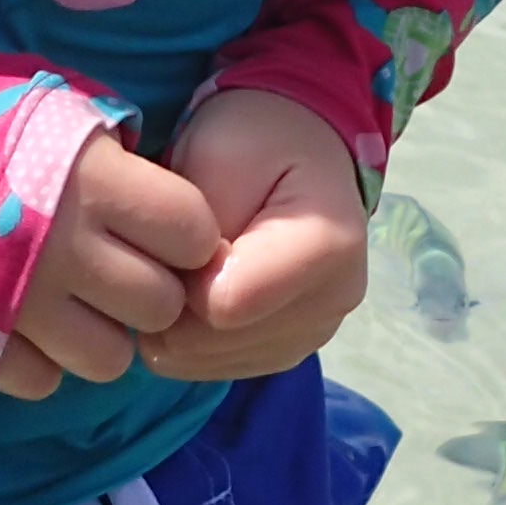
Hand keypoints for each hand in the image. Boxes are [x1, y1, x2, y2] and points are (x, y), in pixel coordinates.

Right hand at [0, 127, 219, 401]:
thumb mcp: (57, 112)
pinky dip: (40, 361)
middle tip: (120, 271)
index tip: (164, 229)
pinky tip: (24, 324)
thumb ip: (117, 160)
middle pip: (160, 307)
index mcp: (97, 182)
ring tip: (74, 305)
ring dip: (100, 336)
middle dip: (149, 292)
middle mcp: (68, 249)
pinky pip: (42, 382)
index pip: (194, 233)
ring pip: (109, 359)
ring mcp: (23, 304)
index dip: (185, 236)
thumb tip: (164, 203)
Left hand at [141, 89, 369, 384]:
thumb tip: (183, 300)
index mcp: (327, 249)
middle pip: (213, 342)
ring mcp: (317, 332)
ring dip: (178, 324)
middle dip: (171, 305)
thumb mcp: (218, 156)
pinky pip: (217, 368)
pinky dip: (191, 339)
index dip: (178, 277)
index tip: (178, 238)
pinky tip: (195, 292)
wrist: (298, 141)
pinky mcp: (292, 349)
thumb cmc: (256, 136)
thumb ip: (198, 229)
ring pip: (208, 362)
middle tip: (171, 252)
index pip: (221, 306)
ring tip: (185, 267)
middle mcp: (334, 302)